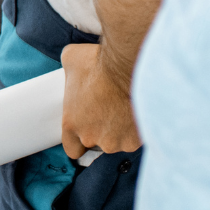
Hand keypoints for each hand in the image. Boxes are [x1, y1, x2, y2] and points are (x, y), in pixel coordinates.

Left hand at [60, 43, 142, 158]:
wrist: (128, 66)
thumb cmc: (98, 63)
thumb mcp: (71, 60)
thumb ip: (69, 71)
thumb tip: (71, 64)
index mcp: (71, 124)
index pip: (73, 149)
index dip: (81, 140)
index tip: (89, 128)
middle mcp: (92, 137)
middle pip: (99, 143)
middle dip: (105, 130)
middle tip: (112, 109)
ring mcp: (115, 141)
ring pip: (120, 141)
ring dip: (123, 130)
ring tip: (126, 108)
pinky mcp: (136, 140)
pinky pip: (138, 138)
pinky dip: (139, 127)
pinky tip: (139, 111)